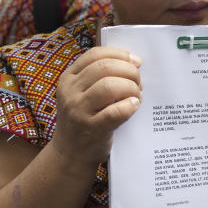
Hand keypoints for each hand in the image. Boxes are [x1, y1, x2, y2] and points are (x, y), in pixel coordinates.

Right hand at [49, 46, 141, 165]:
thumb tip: (133, 63)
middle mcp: (70, 91)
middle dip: (129, 71)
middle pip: (105, 67)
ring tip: (137, 96)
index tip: (135, 61)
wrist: (70, 153)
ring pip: (110, 86)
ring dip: (131, 88)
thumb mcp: (81, 94)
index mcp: (68, 78)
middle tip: (139, 82)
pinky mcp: (91, 128)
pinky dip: (129, 106)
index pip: (95, 54)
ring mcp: (78, 110)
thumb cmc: (83, 119)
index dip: (119, 54)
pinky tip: (133, 106)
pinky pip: (115, 111)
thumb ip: (98, 78)